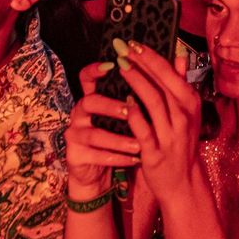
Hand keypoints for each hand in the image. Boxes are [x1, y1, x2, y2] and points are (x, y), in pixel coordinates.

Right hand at [65, 63, 140, 190]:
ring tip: (139, 144)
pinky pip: (96, 156)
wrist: (98, 174)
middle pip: (89, 102)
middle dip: (110, 106)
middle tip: (130, 110)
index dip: (95, 70)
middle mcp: (80, 114)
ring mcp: (75, 135)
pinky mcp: (75, 156)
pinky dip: (117, 158)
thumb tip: (163, 72)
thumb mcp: (126, 118)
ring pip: (94, 134)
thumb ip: (137, 97)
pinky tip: (135, 159)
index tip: (112, 64)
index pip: (86, 78)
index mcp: (92, 99)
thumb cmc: (118, 138)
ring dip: (118, 139)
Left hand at [114, 41, 201, 198]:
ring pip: (153, 101)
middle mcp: (183, 116)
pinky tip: (123, 100)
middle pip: (161, 83)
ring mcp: (171, 134)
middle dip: (141, 63)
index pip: (170, 73)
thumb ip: (182, 83)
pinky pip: (143, 128)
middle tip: (122, 49)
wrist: (182, 181)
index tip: (134, 43)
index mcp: (190, 103)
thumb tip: (180, 55)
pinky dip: (134, 113)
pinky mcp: (155, 151)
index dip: (151, 56)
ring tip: (120, 67)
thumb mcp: (187, 112)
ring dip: (136, 81)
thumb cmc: (181, 142)